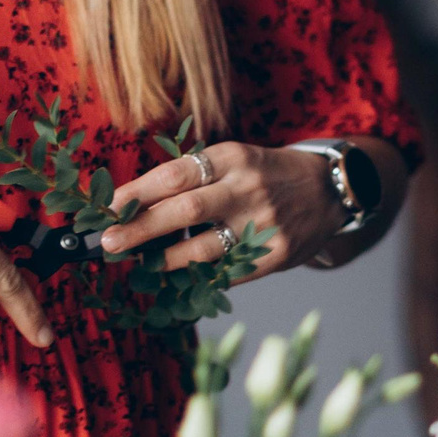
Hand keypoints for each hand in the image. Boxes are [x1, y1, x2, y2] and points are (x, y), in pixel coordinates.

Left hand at [94, 142, 341, 280]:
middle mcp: (247, 187)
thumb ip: (195, 178)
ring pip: (204, 248)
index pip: (175, 173)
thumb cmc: (268, 175)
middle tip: (109, 242)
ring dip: (164, 259)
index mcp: (232, 157)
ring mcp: (263, 222)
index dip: (137, 192)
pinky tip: (180, 279)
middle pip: (184, 210)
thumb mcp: (236, 160)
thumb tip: (136, 204)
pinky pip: (228, 271)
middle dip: (140, 228)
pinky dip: (200, 276)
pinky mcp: (275, 253)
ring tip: (140, 263)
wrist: (329, 189)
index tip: (108, 207)